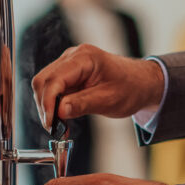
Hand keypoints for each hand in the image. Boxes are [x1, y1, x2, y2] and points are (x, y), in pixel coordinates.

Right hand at [32, 44, 165, 129]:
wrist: (141, 83)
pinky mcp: (69, 74)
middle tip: (53, 128)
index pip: (54, 79)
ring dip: (47, 106)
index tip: (50, 123)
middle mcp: (73, 57)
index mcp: (84, 58)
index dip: (48, 103)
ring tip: (59, 126)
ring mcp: (69, 64)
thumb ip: (83, 104)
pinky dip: (54, 104)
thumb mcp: (109, 100)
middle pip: (44, 80)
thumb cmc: (130, 88)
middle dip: (44, 106)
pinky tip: (62, 118)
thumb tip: (59, 111)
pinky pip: (53, 88)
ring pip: (45, 85)